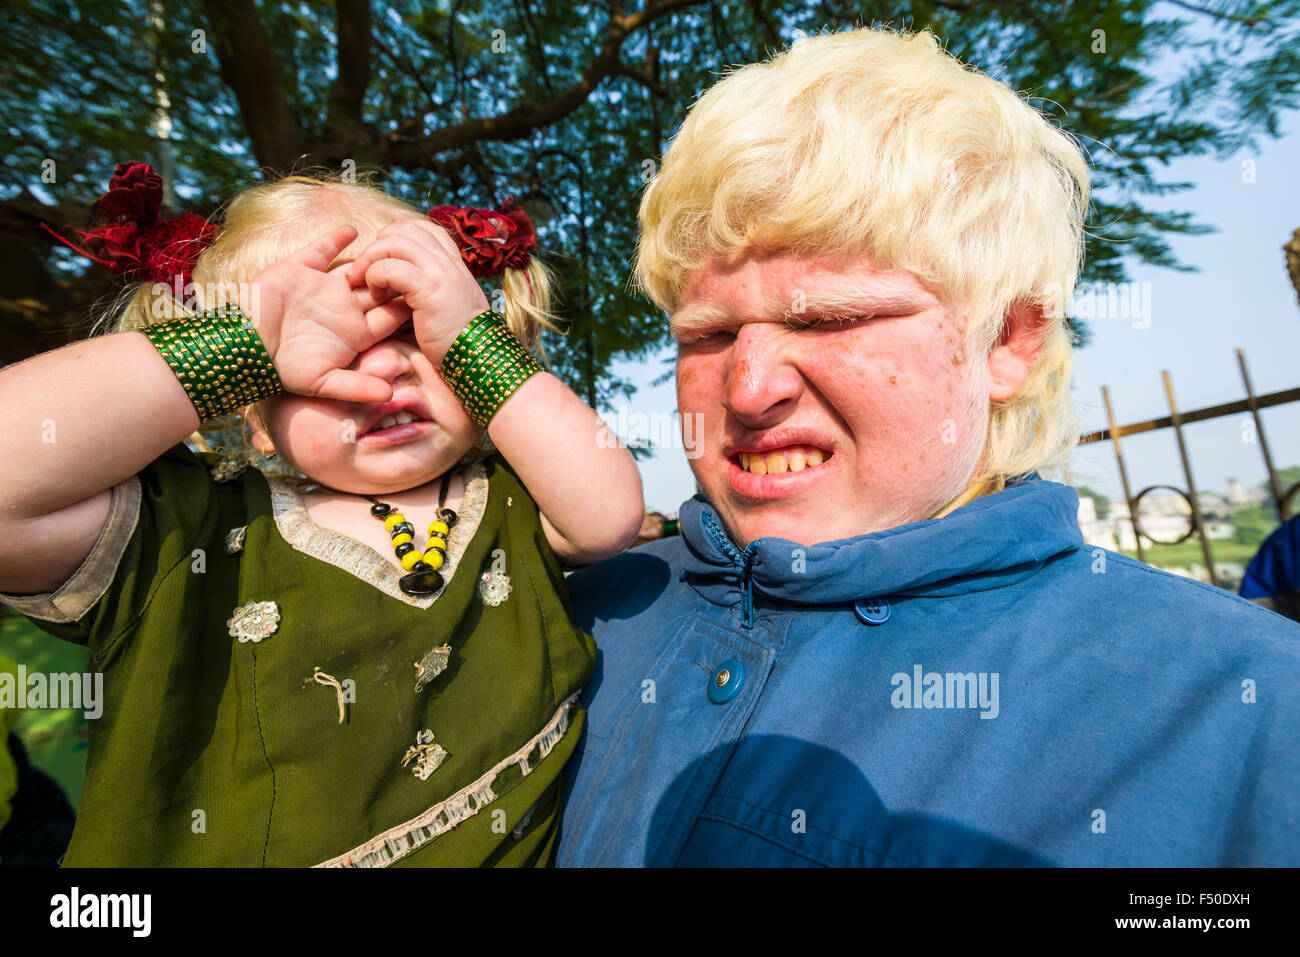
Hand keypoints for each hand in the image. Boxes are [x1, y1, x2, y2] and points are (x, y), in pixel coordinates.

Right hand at [239, 226, 409, 402]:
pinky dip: (337, 238)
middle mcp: (344, 307)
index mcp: (356, 332)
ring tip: (391, 244)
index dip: (409, 306)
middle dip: (399, 277)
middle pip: (382, 288)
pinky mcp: (299, 269)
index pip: (392, 316)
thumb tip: (390, 394)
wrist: (243, 349)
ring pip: (358, 266)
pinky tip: (352, 230)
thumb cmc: (284, 370)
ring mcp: (323, 287)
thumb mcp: (324, 382)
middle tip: (416, 265)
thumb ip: (357, 387)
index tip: (428, 296)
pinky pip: (322, 249)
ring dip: (374, 256)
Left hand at [345, 219, 489, 364]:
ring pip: (394, 242)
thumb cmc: (459, 335)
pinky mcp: (427, 289)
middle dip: (377, 245)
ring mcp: (438, 272)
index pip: (422, 228)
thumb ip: (436, 282)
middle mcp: (446, 260)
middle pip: (403, 229)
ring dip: (370, 259)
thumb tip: (410, 275)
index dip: (398, 234)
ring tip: (364, 281)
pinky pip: (390, 268)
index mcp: (453, 261)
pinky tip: (374, 294)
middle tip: (366, 270)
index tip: (386, 256)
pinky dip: (374, 276)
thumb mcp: (452, 299)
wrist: (479, 354)